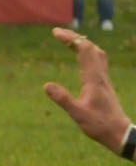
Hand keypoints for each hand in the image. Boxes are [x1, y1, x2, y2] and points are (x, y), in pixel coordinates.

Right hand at [45, 26, 129, 152]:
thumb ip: (62, 99)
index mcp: (93, 79)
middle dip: (75, 38)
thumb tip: (46, 85)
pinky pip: (97, 62)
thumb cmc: (99, 124)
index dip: (70, 39)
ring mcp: (104, 79)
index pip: (83, 51)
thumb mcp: (77, 113)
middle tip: (58, 33)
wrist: (119, 132)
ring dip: (83, 44)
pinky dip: (88, 54)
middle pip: (90, 48)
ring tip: (70, 41)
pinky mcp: (104, 85)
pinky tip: (83, 58)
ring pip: (96, 53)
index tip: (55, 33)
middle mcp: (100, 75)